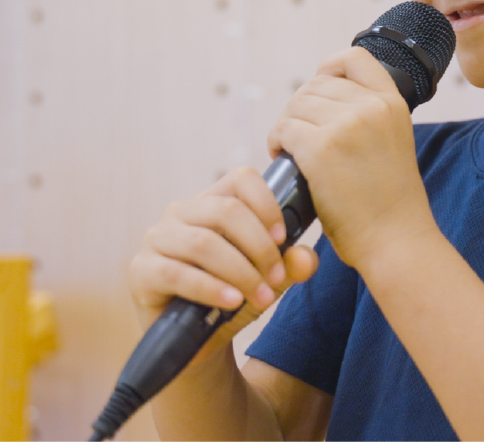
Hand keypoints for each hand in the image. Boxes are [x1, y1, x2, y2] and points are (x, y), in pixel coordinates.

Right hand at [128, 167, 318, 357]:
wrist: (197, 341)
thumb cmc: (233, 296)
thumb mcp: (268, 280)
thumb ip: (290, 266)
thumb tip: (305, 258)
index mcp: (213, 201)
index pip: (241, 179)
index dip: (267, 203)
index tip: (284, 236)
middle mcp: (181, 212)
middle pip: (226, 210)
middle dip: (259, 247)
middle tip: (276, 277)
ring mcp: (157, 238)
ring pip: (204, 243)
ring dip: (240, 271)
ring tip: (261, 296)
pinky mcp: (141, 270)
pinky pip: (177, 274)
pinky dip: (211, 288)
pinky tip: (232, 301)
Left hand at [266, 46, 434, 268]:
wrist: (396, 238)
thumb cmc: (389, 201)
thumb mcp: (394, 142)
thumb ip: (369, 117)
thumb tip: (324, 100)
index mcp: (393, 103)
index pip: (355, 58)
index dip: (330, 68)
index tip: (320, 90)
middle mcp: (371, 107)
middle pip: (315, 85)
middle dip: (301, 108)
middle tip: (300, 137)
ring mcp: (347, 125)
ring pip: (296, 106)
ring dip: (287, 126)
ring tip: (292, 149)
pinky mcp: (321, 149)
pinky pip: (284, 129)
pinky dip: (277, 142)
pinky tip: (284, 158)